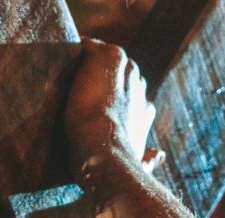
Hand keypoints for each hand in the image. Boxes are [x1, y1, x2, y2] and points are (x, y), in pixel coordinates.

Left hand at [64, 40, 156, 174]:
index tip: (98, 103)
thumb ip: (149, 159)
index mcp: (145, 110)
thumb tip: (160, 155)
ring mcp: (126, 69)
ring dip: (89, 60)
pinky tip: (63, 55)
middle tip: (78, 84)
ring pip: (108, 56)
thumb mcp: (137, 166)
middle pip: (122, 72)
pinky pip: (89, 44)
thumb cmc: (115, 165)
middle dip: (103, 77)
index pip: (133, 95)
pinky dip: (77, 48)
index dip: (114, 97)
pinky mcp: (109, 57)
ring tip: (69, 70)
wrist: (103, 151)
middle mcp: (140, 86)